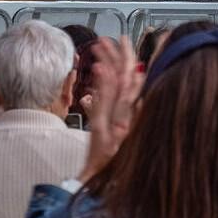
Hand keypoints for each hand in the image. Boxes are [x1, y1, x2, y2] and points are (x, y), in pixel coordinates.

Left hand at [78, 36, 143, 182]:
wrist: (97, 179)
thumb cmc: (100, 158)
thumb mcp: (100, 130)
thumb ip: (94, 109)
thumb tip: (86, 93)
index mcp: (126, 114)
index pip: (130, 80)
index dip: (128, 60)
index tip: (124, 43)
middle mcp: (124, 115)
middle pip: (126, 79)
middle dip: (122, 56)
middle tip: (118, 38)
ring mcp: (115, 121)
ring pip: (117, 87)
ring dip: (111, 64)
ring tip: (103, 46)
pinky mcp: (103, 127)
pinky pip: (105, 103)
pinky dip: (104, 85)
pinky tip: (100, 70)